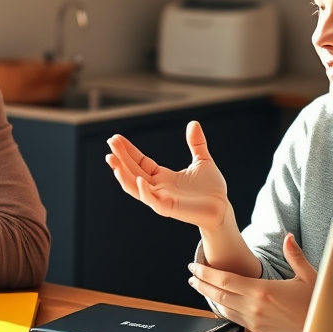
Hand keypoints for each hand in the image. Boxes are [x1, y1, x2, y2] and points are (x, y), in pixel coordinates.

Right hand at [105, 120, 229, 230]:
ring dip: (122, 174)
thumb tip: (193, 123)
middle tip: (110, 142)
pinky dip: (143, 190)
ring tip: (112, 160)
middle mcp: (158, 187)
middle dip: (120, 157)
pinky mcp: (168, 208)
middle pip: (133, 171)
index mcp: (163, 176)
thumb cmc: (212, 189)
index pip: (140, 162)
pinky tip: (138, 178)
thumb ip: (196, 143)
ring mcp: (161, 198)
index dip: (128, 151)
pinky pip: (151, 200)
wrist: (222, 208)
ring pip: (134, 186)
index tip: (116, 138)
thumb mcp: (203, 161)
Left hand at [187, 233, 317, 331]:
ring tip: (199, 285)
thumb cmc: (316, 303)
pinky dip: (220, 307)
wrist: (322, 330)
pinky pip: (231, 317)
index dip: (207, 273)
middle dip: (201, 283)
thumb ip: (294, 255)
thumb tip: (288, 237)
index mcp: (263, 291)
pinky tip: (217, 300)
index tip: (195, 266)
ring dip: (208, 295)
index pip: (226, 280)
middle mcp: (255, 307)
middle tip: (191, 274)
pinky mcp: (256, 329)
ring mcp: (254, 320)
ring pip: (222, 307)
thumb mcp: (308, 275)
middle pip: (218, 293)